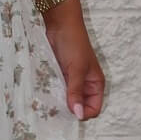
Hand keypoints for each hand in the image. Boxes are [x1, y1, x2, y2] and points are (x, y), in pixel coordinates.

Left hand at [43, 6, 104, 120]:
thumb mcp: (76, 69)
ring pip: (67, 100)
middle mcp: (85, 85)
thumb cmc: (73, 43)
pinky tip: (44, 95)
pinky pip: (57, 91)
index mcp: (95, 84)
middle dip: (69, 110)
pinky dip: (52, 94)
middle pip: (80, 107)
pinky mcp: (60, 77)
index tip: (69, 111)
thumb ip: (76, 92)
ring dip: (59, 102)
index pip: (94, 109)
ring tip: (49, 103)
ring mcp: (72, 81)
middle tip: (56, 109)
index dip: (84, 113)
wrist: (60, 25)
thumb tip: (78, 115)